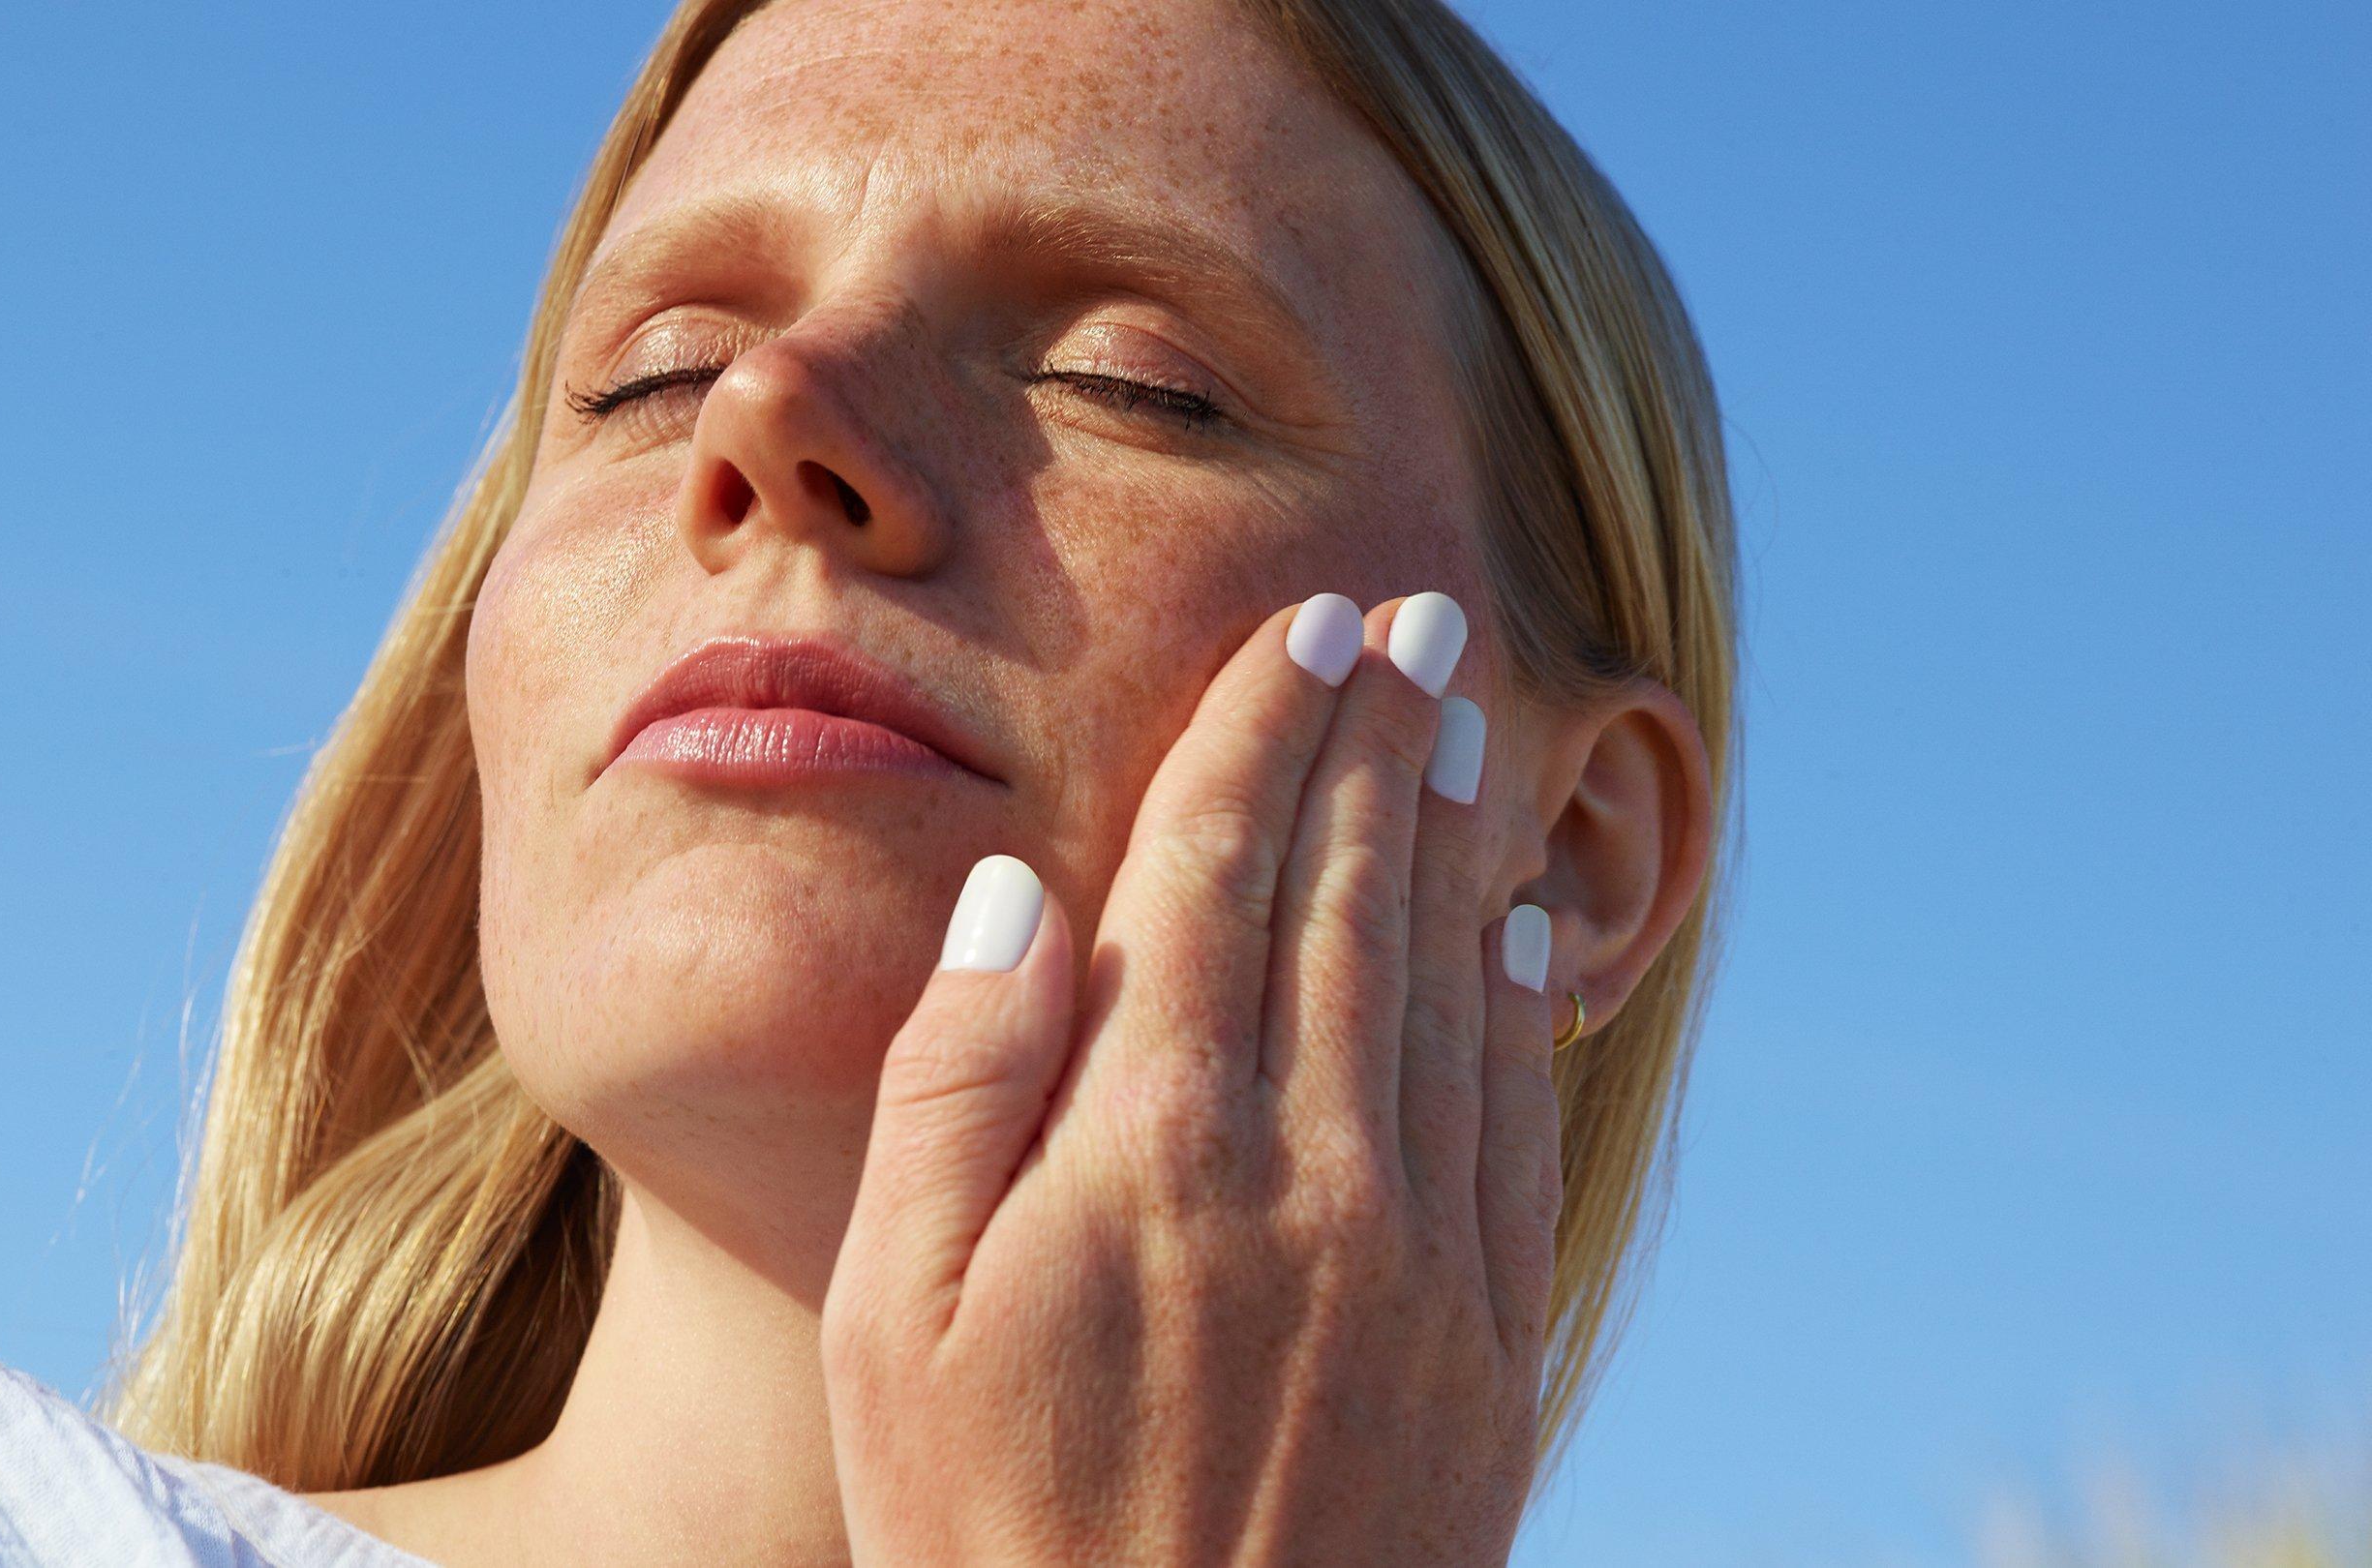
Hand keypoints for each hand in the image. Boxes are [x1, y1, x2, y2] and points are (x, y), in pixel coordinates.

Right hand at [820, 591, 1562, 1566]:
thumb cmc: (989, 1534)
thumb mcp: (891, 1321)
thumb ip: (955, 1088)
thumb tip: (1024, 897)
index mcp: (1148, 1141)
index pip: (1216, 872)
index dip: (1263, 733)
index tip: (1303, 627)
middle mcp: (1306, 1169)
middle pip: (1349, 893)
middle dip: (1376, 738)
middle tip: (1413, 616)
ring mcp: (1418, 1256)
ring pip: (1448, 982)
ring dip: (1455, 835)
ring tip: (1461, 721)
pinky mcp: (1490, 1342)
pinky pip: (1513, 1118)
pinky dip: (1518, 998)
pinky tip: (1517, 927)